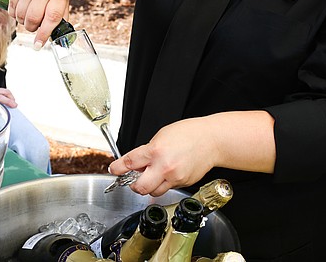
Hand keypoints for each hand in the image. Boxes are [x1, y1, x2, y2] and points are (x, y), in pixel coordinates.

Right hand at [9, 0, 75, 47]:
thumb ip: (62, 10)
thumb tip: (58, 31)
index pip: (51, 18)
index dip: (44, 35)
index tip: (39, 45)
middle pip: (33, 18)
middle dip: (33, 29)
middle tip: (36, 28)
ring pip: (21, 14)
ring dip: (24, 22)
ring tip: (30, 18)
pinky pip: (12, 5)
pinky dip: (15, 13)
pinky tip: (22, 11)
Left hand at [108, 111, 275, 195]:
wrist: (211, 140)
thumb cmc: (188, 133)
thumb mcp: (161, 136)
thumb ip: (147, 151)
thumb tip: (135, 163)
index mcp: (155, 151)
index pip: (129, 163)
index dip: (117, 168)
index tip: (114, 170)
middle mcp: (164, 167)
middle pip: (139, 187)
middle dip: (133, 184)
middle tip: (133, 178)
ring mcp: (175, 177)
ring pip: (153, 192)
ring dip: (149, 186)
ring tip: (153, 175)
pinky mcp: (183, 183)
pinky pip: (168, 189)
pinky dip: (164, 184)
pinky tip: (168, 173)